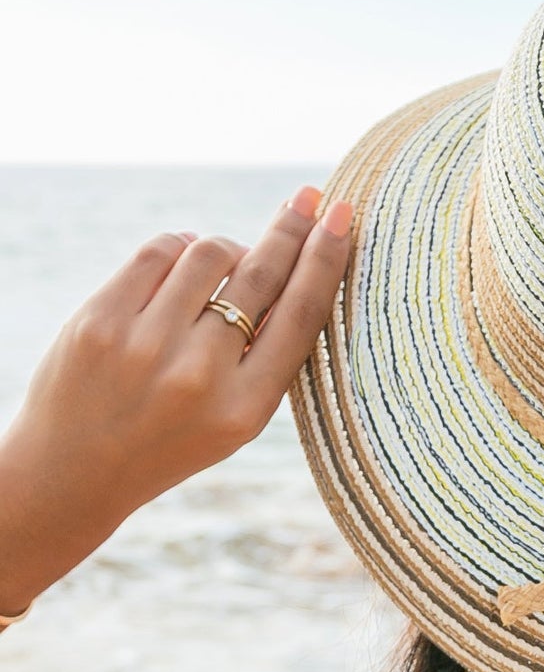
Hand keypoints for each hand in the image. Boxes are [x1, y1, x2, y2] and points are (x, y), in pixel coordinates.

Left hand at [0, 186, 351, 614]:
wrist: (73, 473)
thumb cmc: (171, 438)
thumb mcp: (236, 420)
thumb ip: (265, 358)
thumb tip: (296, 265)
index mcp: (246, 408)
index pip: (300, 314)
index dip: (326, 258)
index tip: (342, 218)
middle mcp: (199, 377)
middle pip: (261, 277)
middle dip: (292, 229)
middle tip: (311, 197)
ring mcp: (144, 347)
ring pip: (208, 254)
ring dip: (225, 249)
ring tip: (224, 264)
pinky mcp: (98, 322)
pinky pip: (156, 252)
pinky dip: (178, 246)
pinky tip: (182, 261)